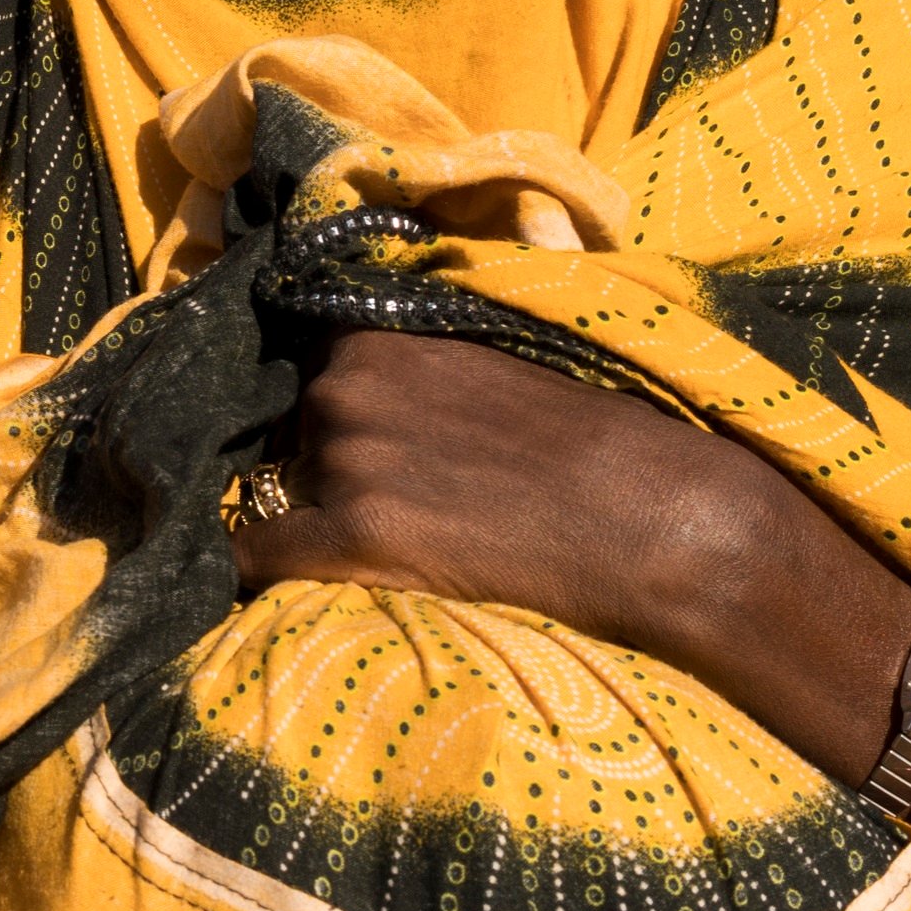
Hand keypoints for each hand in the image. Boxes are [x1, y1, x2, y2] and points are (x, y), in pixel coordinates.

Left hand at [232, 330, 910, 784]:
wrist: (659, 514)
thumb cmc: (596, 431)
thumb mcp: (495, 350)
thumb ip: (418, 348)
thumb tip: (364, 359)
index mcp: (378, 326)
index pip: (298, 351)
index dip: (313, 389)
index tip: (326, 418)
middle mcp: (346, 380)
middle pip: (286, 421)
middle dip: (312, 448)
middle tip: (384, 485)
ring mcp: (348, 456)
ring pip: (274, 483)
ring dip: (303, 505)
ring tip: (371, 534)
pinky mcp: (358, 533)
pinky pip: (257, 555)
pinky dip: (251, 570)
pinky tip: (259, 585)